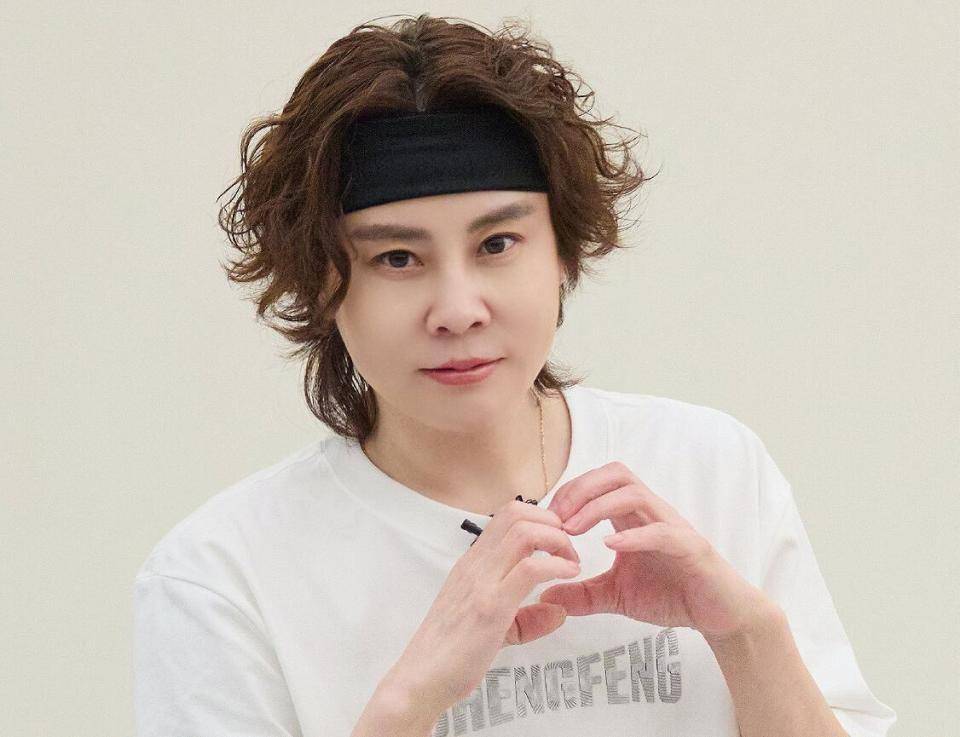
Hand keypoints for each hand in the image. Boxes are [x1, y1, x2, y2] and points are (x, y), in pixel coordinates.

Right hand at [389, 500, 581, 716]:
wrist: (420, 680)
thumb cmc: (450, 655)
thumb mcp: (493, 628)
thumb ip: (526, 618)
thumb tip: (558, 611)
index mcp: (473, 564)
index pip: (506, 516)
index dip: (539, 519)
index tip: (557, 541)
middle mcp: (475, 565)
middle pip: (517, 513)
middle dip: (552, 522)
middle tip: (568, 548)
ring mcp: (481, 583)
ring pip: (524, 532)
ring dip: (557, 540)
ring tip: (570, 561)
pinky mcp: (490, 607)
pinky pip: (530, 569)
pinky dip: (557, 566)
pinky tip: (567, 576)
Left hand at [539, 461, 774, 640]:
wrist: (718, 615)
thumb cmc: (670, 595)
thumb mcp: (616, 595)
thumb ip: (583, 594)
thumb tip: (545, 595)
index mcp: (633, 516)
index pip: (599, 482)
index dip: (570, 492)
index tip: (547, 517)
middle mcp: (652, 513)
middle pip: (616, 473)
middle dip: (581, 488)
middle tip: (556, 517)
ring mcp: (673, 527)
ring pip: (636, 494)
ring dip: (598, 506)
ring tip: (573, 529)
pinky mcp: (691, 548)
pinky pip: (662, 532)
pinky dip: (634, 536)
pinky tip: (611, 546)